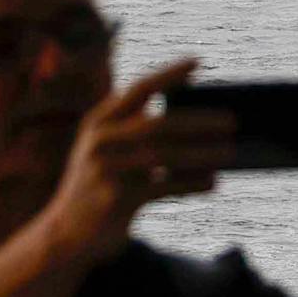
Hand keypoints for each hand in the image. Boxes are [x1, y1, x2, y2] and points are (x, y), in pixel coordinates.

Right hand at [38, 59, 236, 267]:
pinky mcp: (115, 199)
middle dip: (199, 121)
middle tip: (233, 121)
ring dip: (202, 153)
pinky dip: (191, 183)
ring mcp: (106, 170)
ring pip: (165, 156)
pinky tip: (212, 181)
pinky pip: (163, 187)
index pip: (138, 89)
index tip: (198, 62)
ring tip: (231, 151)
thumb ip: (136, 126)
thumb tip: (196, 114)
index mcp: (99, 122)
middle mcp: (100, 141)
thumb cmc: (99, 184)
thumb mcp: (107, 149)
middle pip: (158, 124)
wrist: (64, 234)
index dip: (169, 74)